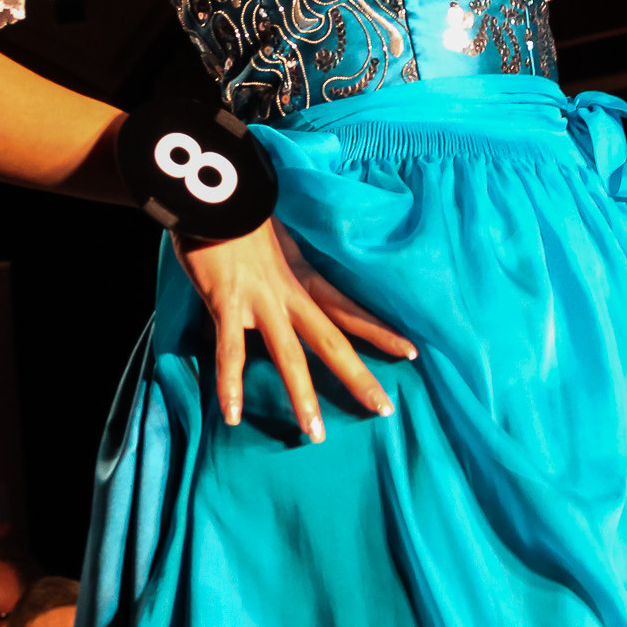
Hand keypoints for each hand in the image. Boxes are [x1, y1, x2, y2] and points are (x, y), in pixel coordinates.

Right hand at [175, 216, 415, 442]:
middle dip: (359, 377)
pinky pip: (230, 351)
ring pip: (289, 355)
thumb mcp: (271, 242)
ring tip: (315, 433)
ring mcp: (260, 301)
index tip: (412, 352)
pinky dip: (230, 383)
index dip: (380, 332)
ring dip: (302, 396)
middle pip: (333, 341)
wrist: (215, 193)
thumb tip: (286, 287)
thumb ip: (281, 268)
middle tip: (385, 410)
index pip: (351, 310)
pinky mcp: (227, 303)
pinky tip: (233, 414)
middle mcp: (290, 293)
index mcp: (303, 278)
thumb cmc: (237, 216)